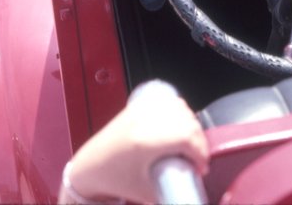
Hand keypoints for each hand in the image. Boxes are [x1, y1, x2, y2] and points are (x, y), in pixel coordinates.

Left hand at [64, 93, 208, 203]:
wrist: (90, 166)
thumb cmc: (114, 179)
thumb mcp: (146, 190)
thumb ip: (172, 189)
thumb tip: (192, 189)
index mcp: (144, 141)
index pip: (186, 136)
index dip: (201, 152)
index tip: (201, 167)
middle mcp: (144, 120)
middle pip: (187, 121)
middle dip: (199, 141)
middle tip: (197, 158)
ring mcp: (141, 109)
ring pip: (181, 108)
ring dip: (192, 126)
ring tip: (189, 145)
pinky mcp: (139, 105)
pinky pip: (169, 102)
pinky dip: (181, 113)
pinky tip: (181, 127)